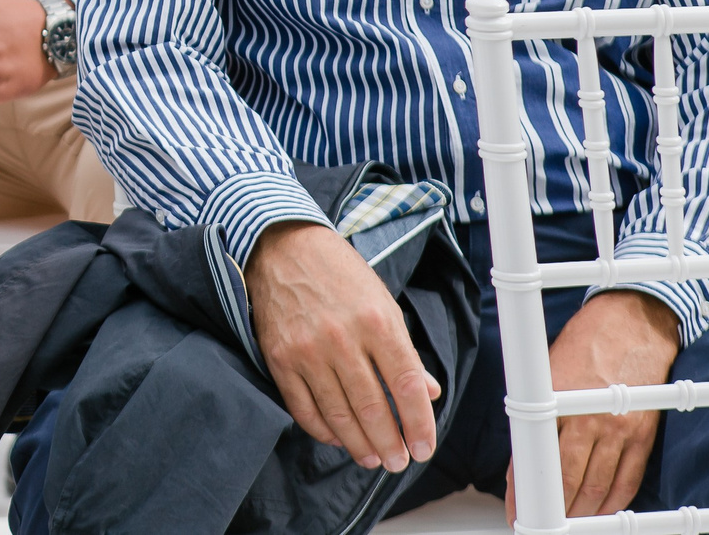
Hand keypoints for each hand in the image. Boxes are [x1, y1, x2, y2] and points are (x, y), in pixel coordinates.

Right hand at [246, 221, 439, 471]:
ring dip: (360, 445)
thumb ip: (403, 350)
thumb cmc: (338, 274)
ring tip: (373, 459)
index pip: (406, 385)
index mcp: (377, 321)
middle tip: (399, 461)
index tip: (424, 447)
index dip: (419, 424)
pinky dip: (323, 431)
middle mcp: (342, 337)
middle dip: (391, 444)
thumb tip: (428, 392)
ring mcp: (308, 350)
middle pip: (373, 408)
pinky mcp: (280, 358)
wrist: (282, 247)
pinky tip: (338, 438)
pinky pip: (304, 408)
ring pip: (339, 415)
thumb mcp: (382, 302)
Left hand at [507, 291, 678, 519]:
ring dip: (581, 514)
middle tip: (543, 526)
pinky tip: (602, 514)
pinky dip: (614, 503)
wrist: (631, 324)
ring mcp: (617, 431)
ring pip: (597, 489)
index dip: (523, 493)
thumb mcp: (546, 373)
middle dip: (553, 512)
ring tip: (569, 525)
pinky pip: (628, 481)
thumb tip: (524, 456)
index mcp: (554, 403)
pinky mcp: (642, 435)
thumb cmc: (584, 345)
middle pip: (566, 482)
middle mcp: (585, 421)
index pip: (532, 459)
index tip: (516, 512)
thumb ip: (536, 414)